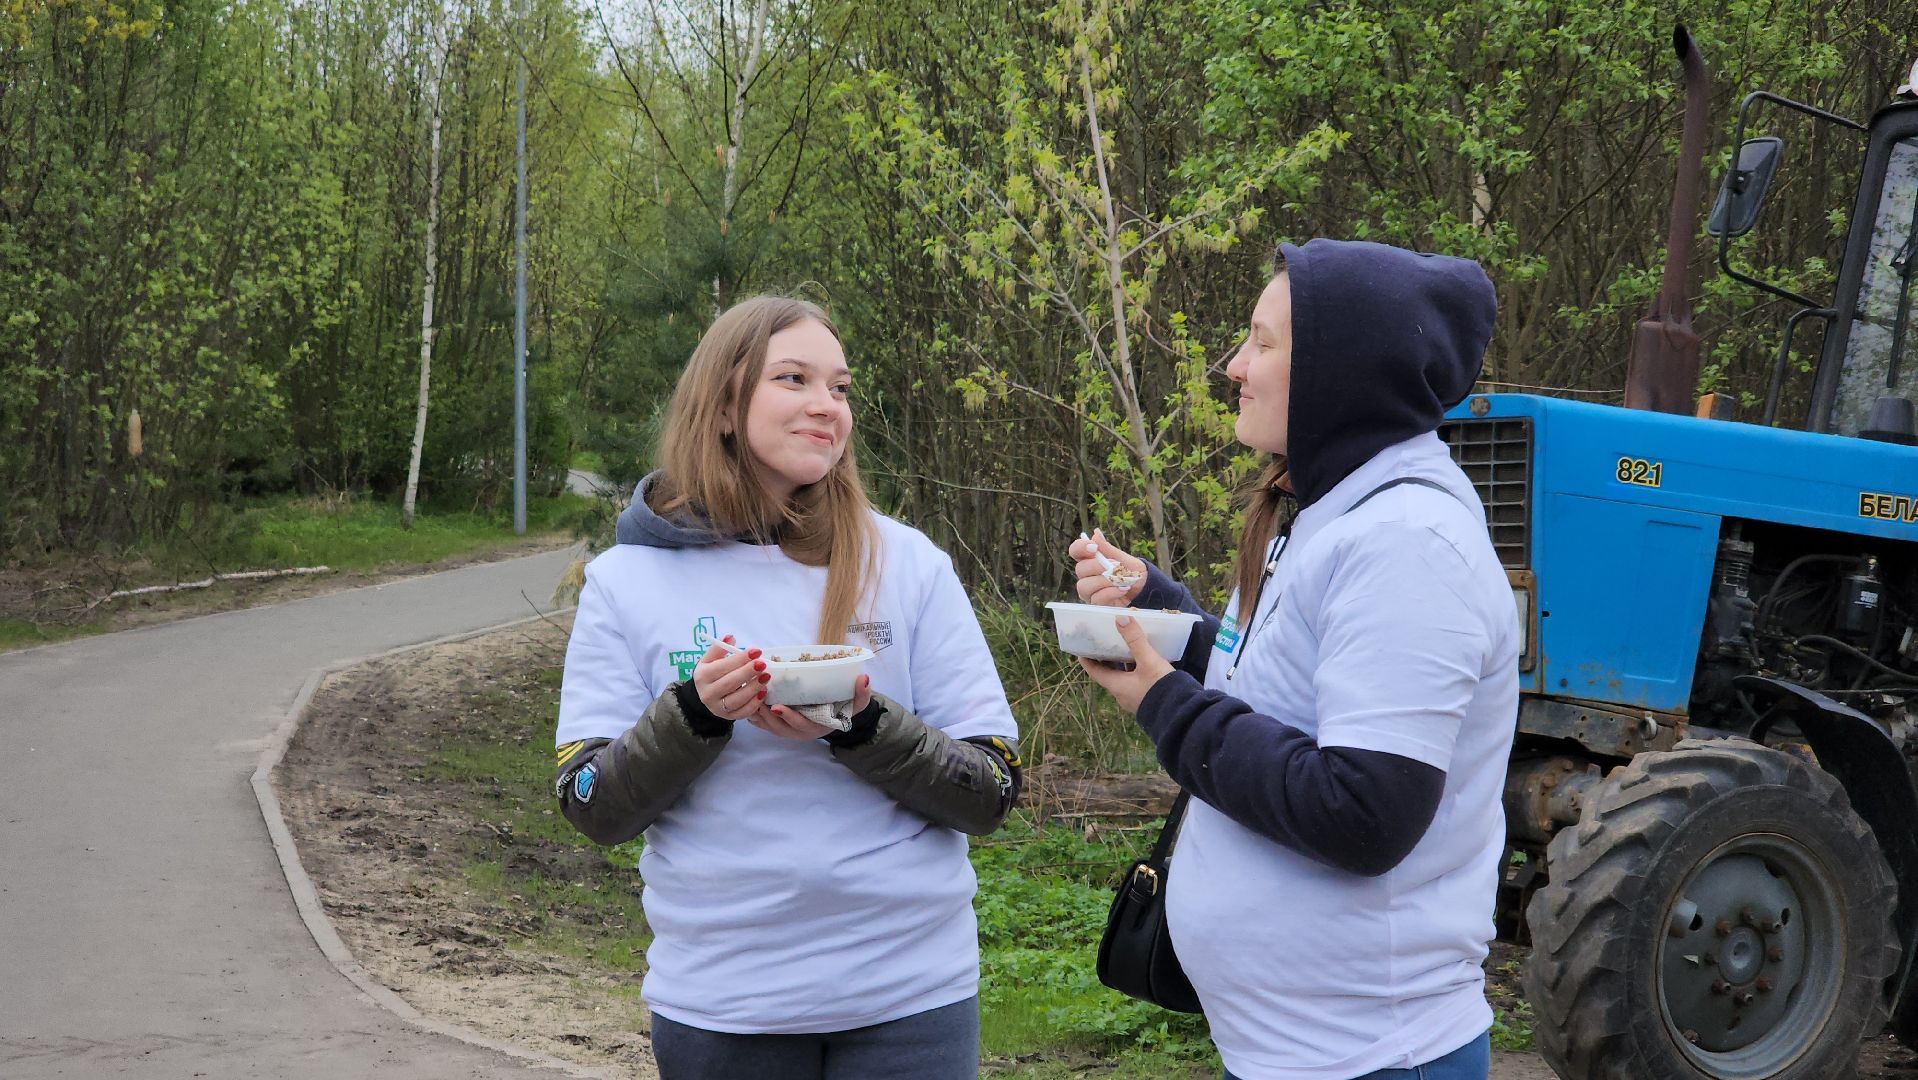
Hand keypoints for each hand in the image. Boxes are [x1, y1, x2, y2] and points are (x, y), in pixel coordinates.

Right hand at [691, 636, 769, 720]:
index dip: (739, 659)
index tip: (756, 651)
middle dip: (747, 673)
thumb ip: (719, 648)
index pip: (722, 667)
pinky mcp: (728, 717)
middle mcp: (708, 693)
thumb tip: (731, 637)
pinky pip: (742, 712)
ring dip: (753, 688)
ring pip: (736, 700)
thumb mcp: (710, 660)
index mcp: (702, 676)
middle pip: (729, 683)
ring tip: (766, 677)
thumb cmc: (712, 674)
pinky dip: (754, 704)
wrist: (705, 696)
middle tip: (763, 664)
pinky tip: (763, 692)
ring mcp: (717, 708)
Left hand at [751, 674, 872, 738]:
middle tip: (755, 699)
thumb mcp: (857, 704)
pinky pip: (765, 725)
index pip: (800, 724)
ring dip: (757, 715)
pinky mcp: (781, 727)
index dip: (788, 717)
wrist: (837, 718)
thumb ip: (862, 694)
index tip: (777, 706)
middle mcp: (800, 733)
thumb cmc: (844, 709)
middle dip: (765, 715)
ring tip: (748, 698)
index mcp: (816, 727)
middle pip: (779, 728)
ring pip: (769, 727)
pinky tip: (746, 702)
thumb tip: (863, 678)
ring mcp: (789, 731)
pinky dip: (755, 716)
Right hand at [1070, 528, 1145, 605]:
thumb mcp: (1124, 559)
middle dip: (1096, 567)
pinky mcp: (1096, 604)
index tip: (1094, 547)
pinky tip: (1123, 589)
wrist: (1144, 588)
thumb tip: (1095, 533)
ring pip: (1085, 586)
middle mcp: (1086, 575)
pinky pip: (1097, 599)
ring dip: (1104, 581)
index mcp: (1090, 560)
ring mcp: (1089, 591)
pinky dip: (1111, 592)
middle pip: (1080, 570)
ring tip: (1121, 580)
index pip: (1075, 551)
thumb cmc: (1131, 571)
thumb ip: (1108, 549)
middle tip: (1114, 566)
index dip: (1080, 547)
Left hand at [1078, 615, 1174, 715]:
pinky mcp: (1147, 700)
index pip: (1094, 671)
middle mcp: (1122, 694)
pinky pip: (1135, 682)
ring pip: (1122, 678)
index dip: (1087, 660)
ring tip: (1124, 648)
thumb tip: (1120, 617)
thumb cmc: (1160, 687)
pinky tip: (1144, 662)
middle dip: (1105, 659)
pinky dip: (1134, 671)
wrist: (1182, 714)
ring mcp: (1134, 699)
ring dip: (1121, 665)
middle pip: (1108, 674)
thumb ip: (1135, 640)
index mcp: (1116, 686)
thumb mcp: (1148, 661)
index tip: (1081, 648)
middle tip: (1104, 642)